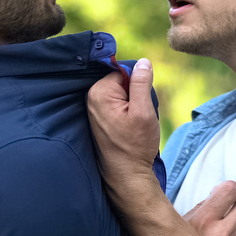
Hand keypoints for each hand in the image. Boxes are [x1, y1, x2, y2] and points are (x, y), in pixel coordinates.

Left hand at [88, 58, 161, 192]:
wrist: (127, 174)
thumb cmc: (135, 145)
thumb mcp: (144, 111)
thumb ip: (141, 83)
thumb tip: (143, 62)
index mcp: (99, 92)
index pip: (124, 72)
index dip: (138, 85)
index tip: (141, 103)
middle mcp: (92, 98)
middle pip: (122, 82)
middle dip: (136, 94)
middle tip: (140, 115)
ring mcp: (94, 109)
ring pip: (123, 94)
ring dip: (134, 105)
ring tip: (135, 123)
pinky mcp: (100, 118)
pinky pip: (118, 105)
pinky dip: (129, 113)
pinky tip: (130, 128)